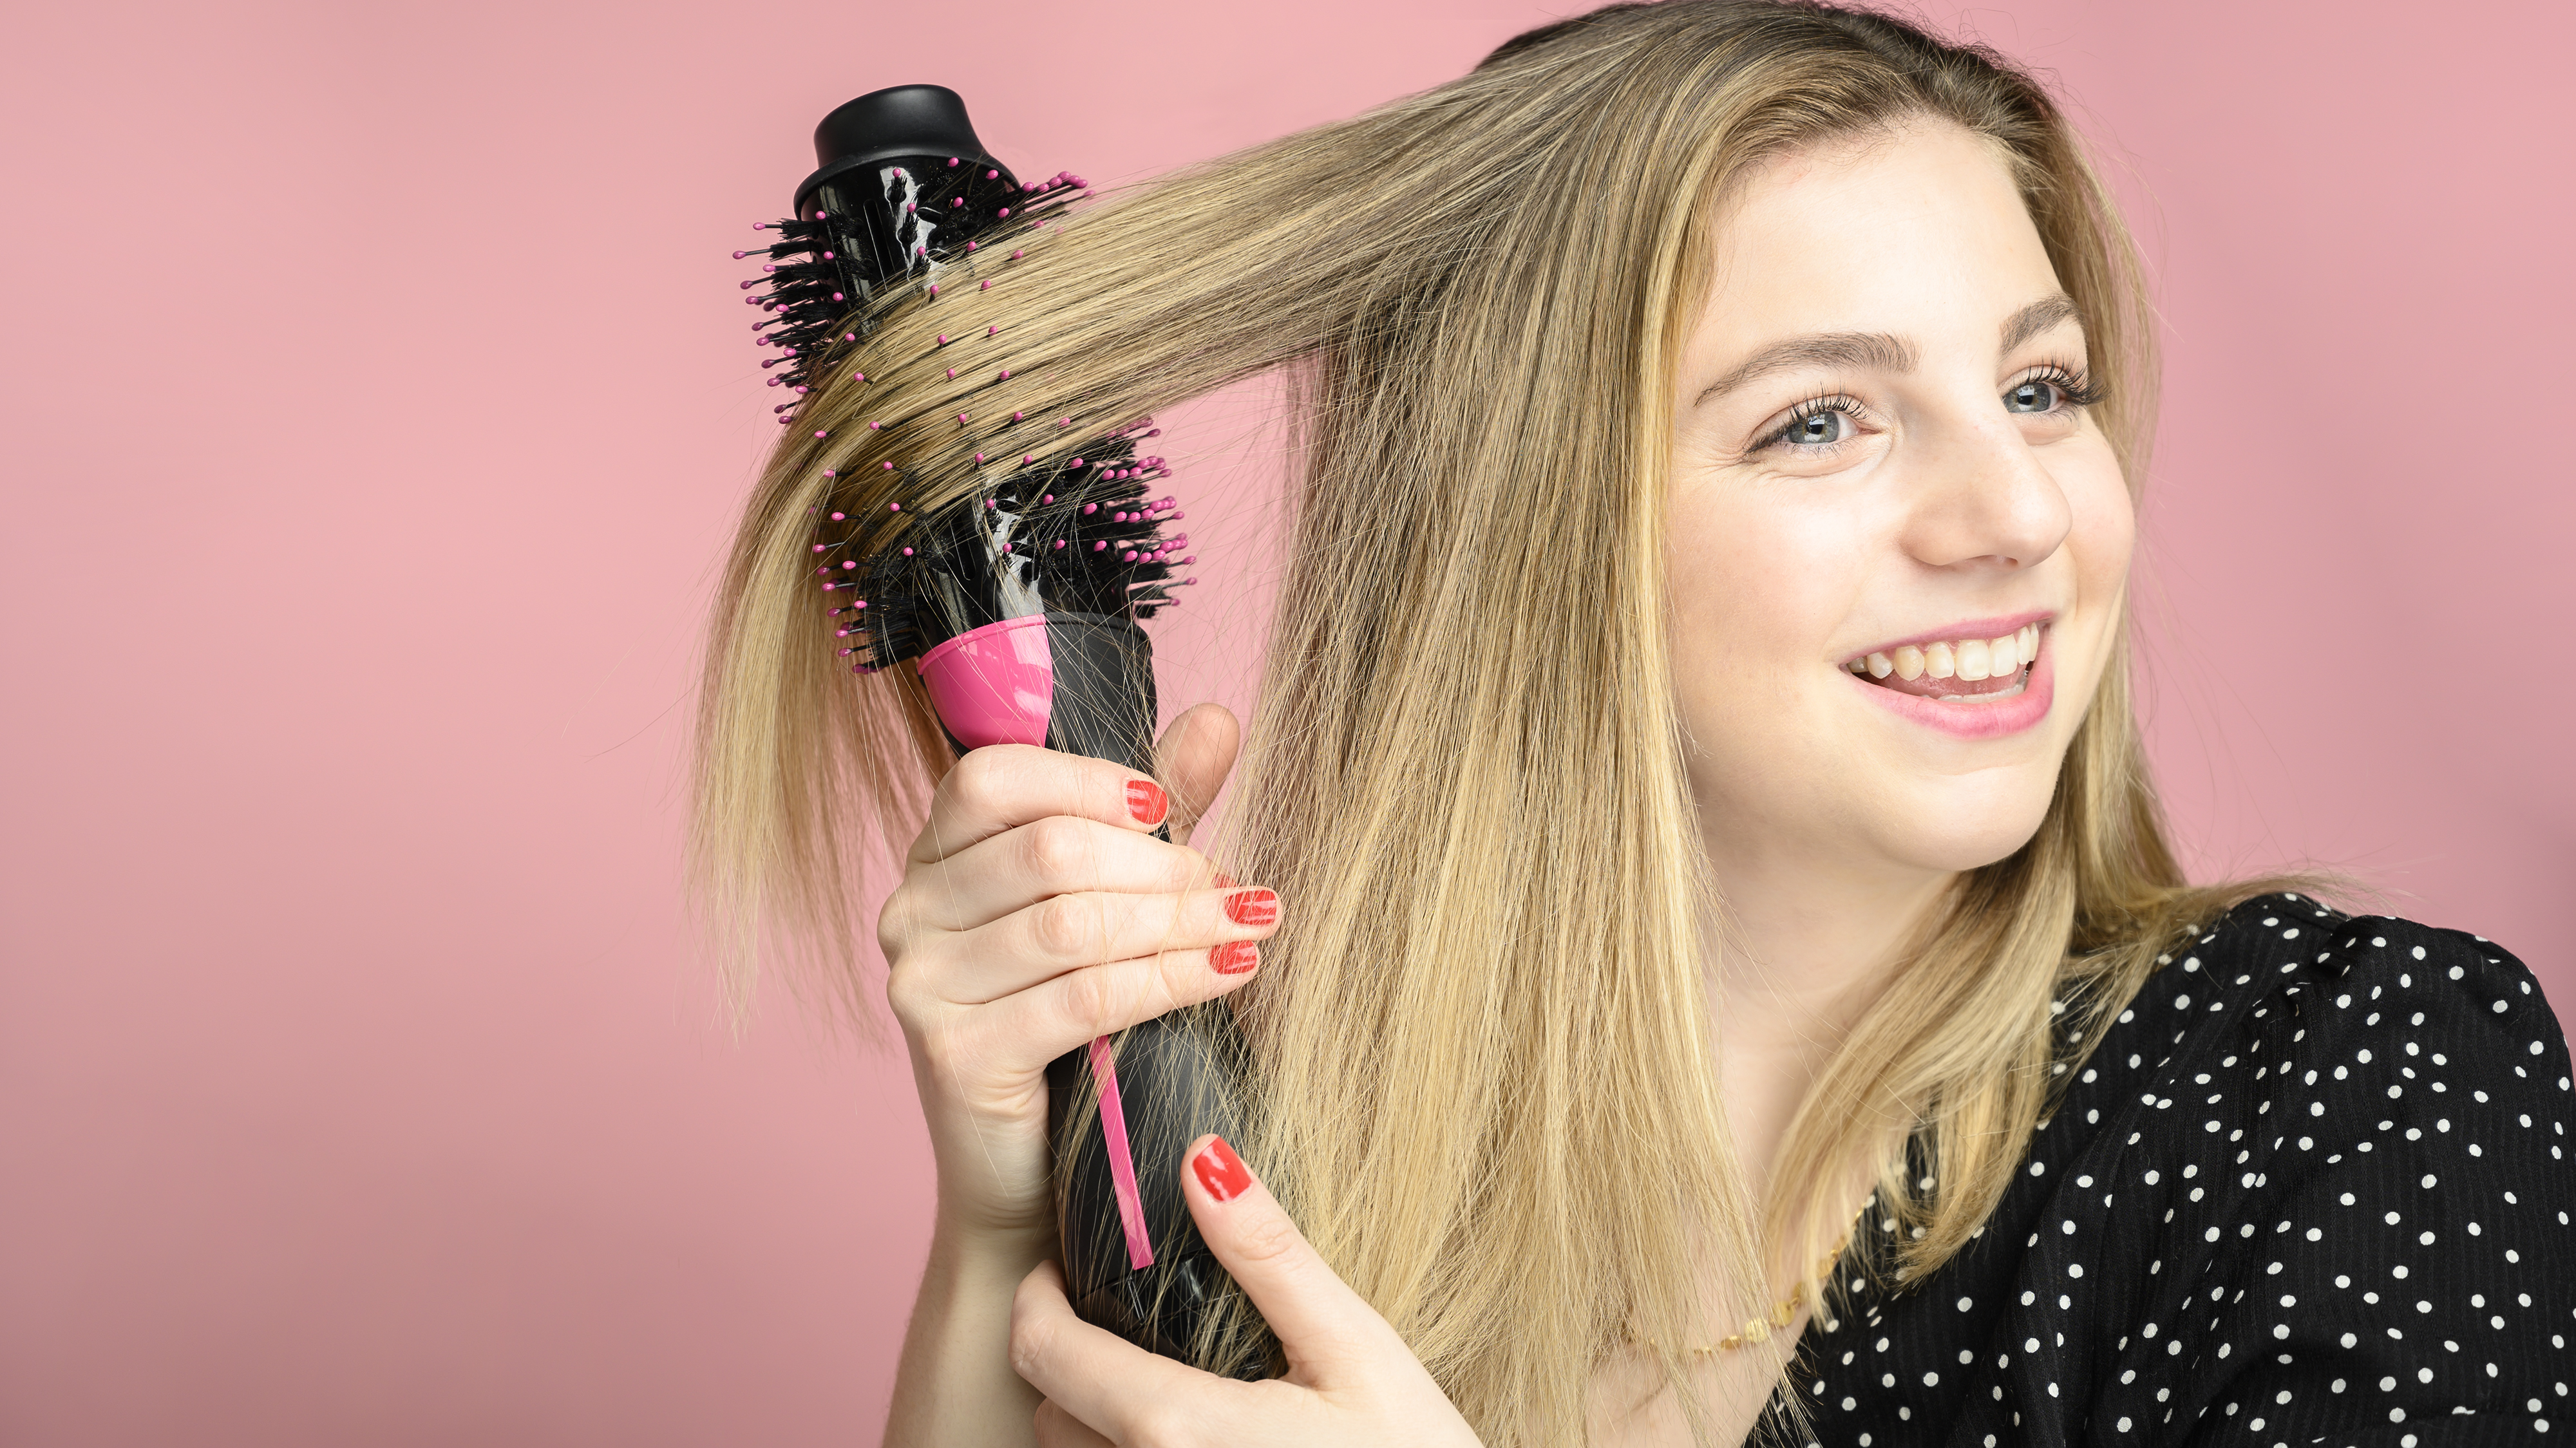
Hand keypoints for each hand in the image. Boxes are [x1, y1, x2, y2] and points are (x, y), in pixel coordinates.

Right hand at [879, 705, 1267, 1245]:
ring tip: (1252, 925)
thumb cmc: (1072, 1025)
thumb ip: (1151, 811)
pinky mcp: (956, 1056)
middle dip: (1163, 866)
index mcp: (935, 856)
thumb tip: (1218, 719)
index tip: (1165, 808)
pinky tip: (1229, 973)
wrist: (1025, 1177)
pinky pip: (1085, 997)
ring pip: (1072, 923)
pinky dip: (1171, 979)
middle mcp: (910, 911)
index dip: (1087, 780)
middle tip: (1240, 891)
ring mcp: (922, 986)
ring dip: (1181, 921)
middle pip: (1048, 850)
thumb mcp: (1113, 898)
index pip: (992, 778)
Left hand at [1011, 1135, 1483, 1447]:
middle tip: (1124, 1318)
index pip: (1043, 1352)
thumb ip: (1272, 1258)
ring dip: (1098, 1419)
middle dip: (1072, 1358)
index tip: (1065, 1267)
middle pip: (1050, 1412)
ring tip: (1164, 1379)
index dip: (1037, 1297)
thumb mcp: (1358, 1351)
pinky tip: (1197, 1441)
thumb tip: (1201, 1159)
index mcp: (1178, 1429)